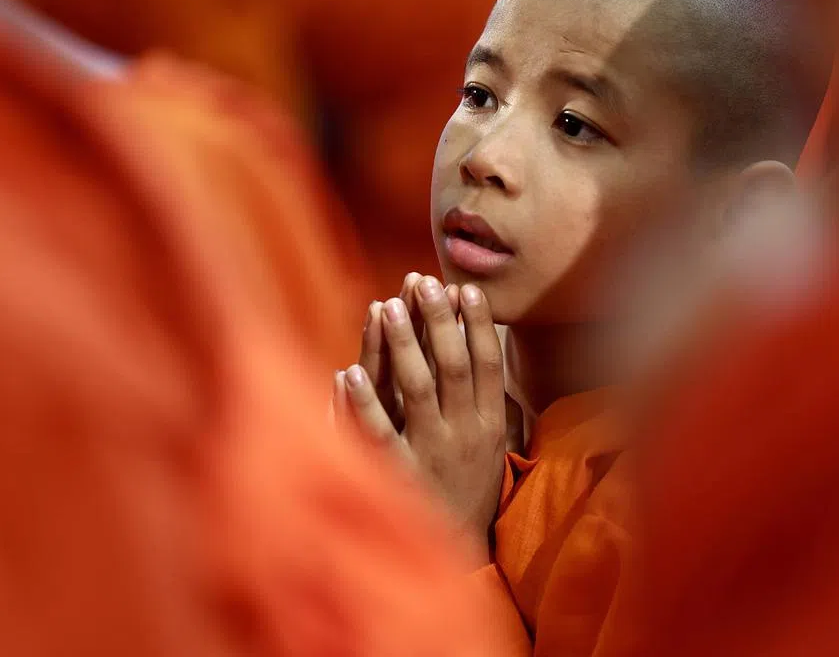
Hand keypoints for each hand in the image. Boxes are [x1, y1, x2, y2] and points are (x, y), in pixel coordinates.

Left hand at [341, 278, 506, 559]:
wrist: (458, 555)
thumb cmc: (470, 492)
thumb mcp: (491, 447)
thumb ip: (486, 401)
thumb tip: (483, 348)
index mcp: (491, 426)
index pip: (489, 364)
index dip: (478, 324)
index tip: (465, 288)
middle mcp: (466, 435)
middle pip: (455, 366)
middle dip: (439, 321)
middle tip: (423, 281)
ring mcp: (433, 454)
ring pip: (418, 390)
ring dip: (403, 345)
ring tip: (388, 306)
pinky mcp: (399, 476)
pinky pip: (378, 434)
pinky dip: (362, 403)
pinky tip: (347, 372)